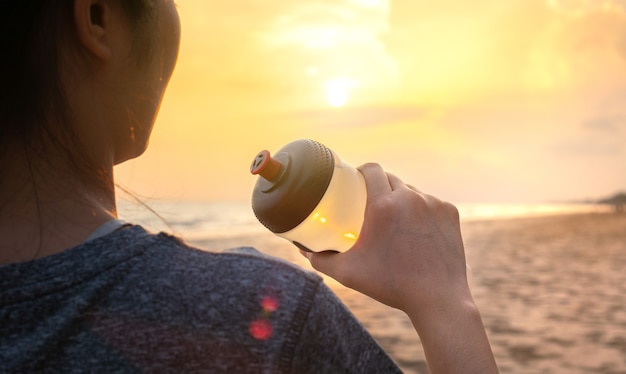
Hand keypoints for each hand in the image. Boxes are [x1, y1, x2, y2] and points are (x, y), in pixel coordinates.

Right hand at [302, 163, 470, 319]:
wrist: (437, 299)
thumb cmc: (390, 286)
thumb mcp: (348, 273)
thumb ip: (320, 259)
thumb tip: (302, 249)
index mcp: (383, 205)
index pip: (372, 169)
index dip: (362, 170)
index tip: (355, 179)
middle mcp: (410, 198)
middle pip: (391, 178)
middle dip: (380, 185)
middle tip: (370, 201)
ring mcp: (433, 204)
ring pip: (412, 191)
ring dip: (401, 198)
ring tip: (394, 216)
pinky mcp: (450, 212)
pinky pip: (431, 203)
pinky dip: (422, 211)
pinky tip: (416, 227)